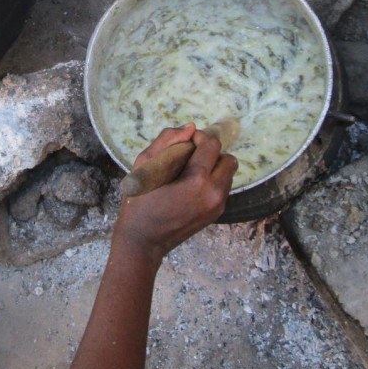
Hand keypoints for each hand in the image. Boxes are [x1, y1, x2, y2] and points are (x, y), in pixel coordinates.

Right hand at [114, 123, 237, 263]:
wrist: (143, 241)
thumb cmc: (139, 201)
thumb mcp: (145, 164)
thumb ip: (167, 141)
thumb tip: (190, 128)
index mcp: (197, 180)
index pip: (212, 145)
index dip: (199, 138)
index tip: (185, 142)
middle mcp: (214, 193)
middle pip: (227, 158)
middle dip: (210, 153)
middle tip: (188, 157)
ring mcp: (218, 206)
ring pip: (228, 173)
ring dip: (213, 167)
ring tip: (189, 173)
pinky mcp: (217, 213)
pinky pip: (223, 187)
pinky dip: (212, 181)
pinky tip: (191, 186)